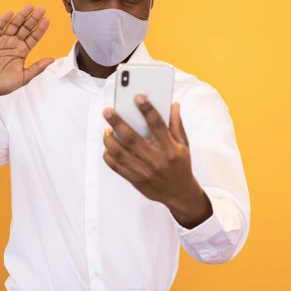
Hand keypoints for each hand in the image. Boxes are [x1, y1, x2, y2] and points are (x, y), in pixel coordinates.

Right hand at [0, 6, 54, 103]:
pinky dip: (3, 21)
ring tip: (29, 6)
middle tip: (42, 9)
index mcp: (22, 52)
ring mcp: (2, 41)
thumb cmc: (4, 84)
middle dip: (33, 18)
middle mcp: (14, 44)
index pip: (34, 37)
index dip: (40, 29)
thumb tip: (52, 59)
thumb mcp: (24, 77)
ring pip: (13, 25)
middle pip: (25, 28)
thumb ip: (37, 67)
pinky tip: (10, 13)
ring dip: (21, 16)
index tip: (47, 20)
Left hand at [103, 96, 212, 228]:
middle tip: (108, 111)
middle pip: (132, 138)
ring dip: (110, 140)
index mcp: (169, 148)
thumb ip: (176, 124)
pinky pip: (116, 167)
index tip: (138, 97)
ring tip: (107, 129)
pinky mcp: (135, 180)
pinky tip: (108, 146)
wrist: (179, 194)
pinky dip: (109, 156)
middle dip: (118, 123)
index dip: (148, 110)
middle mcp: (155, 159)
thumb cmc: (181, 165)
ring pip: (120, 153)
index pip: (157, 125)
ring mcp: (143, 171)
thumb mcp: (183, 145)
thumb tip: (173, 104)